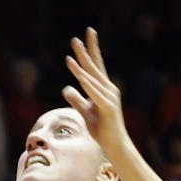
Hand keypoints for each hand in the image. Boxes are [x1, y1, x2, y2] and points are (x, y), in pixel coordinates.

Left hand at [64, 28, 129, 158]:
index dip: (91, 50)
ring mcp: (109, 98)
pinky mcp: (108, 108)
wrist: (115, 145)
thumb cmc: (102, 129)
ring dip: (81, 67)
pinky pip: (95, 94)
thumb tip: (66, 88)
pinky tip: (80, 76)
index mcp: (103, 88)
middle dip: (85, 52)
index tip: (87, 34)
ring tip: (70, 55)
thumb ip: (76, 99)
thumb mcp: (85, 111)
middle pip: (94, 67)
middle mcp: (108, 89)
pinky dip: (87, 84)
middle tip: (75, 38)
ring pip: (92, 79)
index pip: (95, 66)